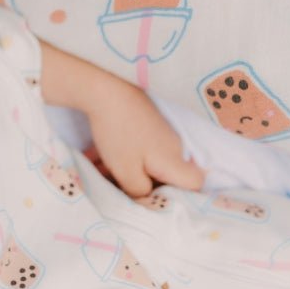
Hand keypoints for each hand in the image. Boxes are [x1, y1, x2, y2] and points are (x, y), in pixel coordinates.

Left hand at [85, 79, 203, 198]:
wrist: (104, 88)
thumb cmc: (119, 133)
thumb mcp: (126, 171)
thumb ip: (140, 192)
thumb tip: (147, 199)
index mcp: (174, 161)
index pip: (196, 185)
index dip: (181, 197)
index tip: (155, 200)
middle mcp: (173, 147)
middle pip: (166, 176)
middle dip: (142, 185)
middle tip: (117, 188)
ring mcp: (158, 133)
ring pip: (146, 161)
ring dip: (124, 170)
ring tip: (97, 171)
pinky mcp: (143, 123)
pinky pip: (135, 148)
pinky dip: (119, 155)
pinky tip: (94, 157)